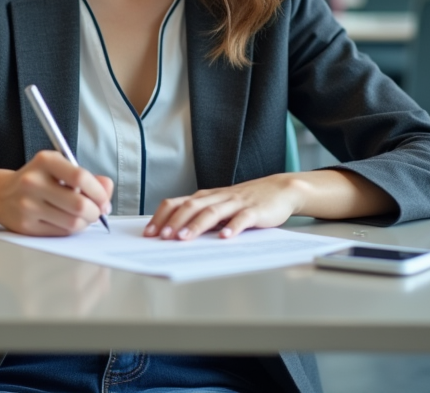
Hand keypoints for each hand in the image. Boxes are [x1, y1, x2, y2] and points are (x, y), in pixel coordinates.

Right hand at [0, 150, 112, 236]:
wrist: (1, 195)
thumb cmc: (37, 180)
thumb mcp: (60, 168)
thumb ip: (88, 177)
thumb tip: (107, 187)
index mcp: (45, 161)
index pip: (81, 177)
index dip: (99, 192)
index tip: (104, 199)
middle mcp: (34, 181)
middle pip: (79, 204)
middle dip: (95, 211)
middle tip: (97, 211)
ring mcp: (28, 205)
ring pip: (72, 222)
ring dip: (85, 222)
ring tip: (82, 217)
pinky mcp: (26, 225)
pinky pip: (61, 233)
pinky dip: (71, 229)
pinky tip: (68, 222)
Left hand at [143, 174, 303, 240]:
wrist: (280, 190)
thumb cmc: (246, 201)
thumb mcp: (219, 206)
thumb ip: (200, 217)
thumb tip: (174, 234)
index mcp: (206, 197)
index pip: (177, 203)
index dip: (162, 217)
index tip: (149, 233)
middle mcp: (218, 197)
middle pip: (191, 206)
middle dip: (174, 222)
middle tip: (162, 237)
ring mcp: (236, 203)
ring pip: (212, 212)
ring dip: (196, 225)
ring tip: (184, 238)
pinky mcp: (255, 211)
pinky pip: (242, 218)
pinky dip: (233, 227)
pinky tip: (225, 237)